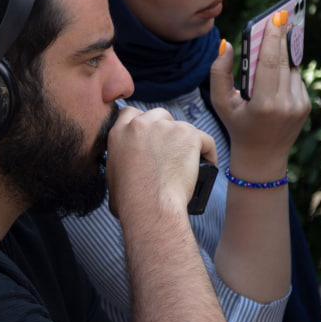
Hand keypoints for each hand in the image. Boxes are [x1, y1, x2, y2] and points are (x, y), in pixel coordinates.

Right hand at [106, 106, 216, 220]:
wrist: (150, 208)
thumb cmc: (131, 203)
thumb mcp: (112, 177)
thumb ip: (119, 163)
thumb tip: (126, 171)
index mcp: (119, 133)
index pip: (131, 113)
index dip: (144, 123)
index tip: (152, 136)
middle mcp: (140, 124)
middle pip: (160, 115)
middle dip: (167, 130)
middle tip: (172, 152)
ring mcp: (165, 127)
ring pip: (182, 126)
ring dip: (186, 141)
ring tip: (190, 162)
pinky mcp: (188, 134)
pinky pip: (205, 139)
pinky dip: (208, 152)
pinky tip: (207, 165)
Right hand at [208, 16, 309, 179]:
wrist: (262, 158)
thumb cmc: (237, 126)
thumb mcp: (221, 103)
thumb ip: (219, 73)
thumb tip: (227, 44)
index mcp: (264, 104)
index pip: (270, 62)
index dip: (273, 37)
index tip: (275, 17)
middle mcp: (285, 104)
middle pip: (283, 61)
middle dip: (281, 38)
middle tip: (280, 16)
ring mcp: (299, 105)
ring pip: (291, 69)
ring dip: (283, 56)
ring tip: (276, 41)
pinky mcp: (305, 106)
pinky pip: (296, 79)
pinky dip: (286, 72)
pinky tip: (277, 72)